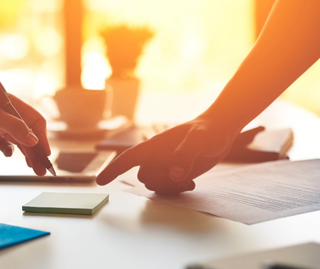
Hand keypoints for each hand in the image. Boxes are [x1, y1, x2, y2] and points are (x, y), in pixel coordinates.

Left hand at [0, 82, 50, 175]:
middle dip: (36, 152)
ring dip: (26, 155)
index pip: (35, 122)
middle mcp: (7, 115)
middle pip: (28, 135)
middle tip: (41, 169)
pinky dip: (8, 150)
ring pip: (17, 141)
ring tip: (32, 169)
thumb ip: (15, 128)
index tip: (46, 154)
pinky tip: (9, 155)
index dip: (42, 138)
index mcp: (12, 105)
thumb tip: (33, 140)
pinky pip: (3, 144)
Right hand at [96, 117, 246, 194]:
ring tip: (189, 180)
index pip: (128, 159)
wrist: (220, 131)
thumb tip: (175, 175)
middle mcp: (156, 158)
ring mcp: (165, 166)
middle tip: (183, 177)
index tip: (99, 181)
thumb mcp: (199, 139)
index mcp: (154, 146)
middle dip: (161, 182)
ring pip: (156, 186)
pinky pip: (168, 189)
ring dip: (171, 188)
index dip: (113, 170)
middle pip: (145, 178)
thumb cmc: (207, 130)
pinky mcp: (175, 175)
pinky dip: (178, 190)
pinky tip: (191, 183)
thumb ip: (185, 155)